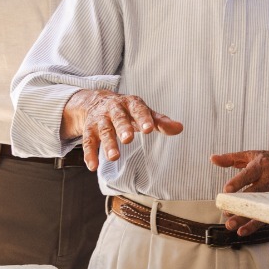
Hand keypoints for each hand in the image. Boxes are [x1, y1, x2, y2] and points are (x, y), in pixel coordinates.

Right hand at [64, 89, 182, 170]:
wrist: (97, 101)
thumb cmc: (127, 111)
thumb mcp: (144, 112)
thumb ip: (160, 121)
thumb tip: (180, 128)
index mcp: (130, 104)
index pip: (138, 109)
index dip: (143, 118)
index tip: (149, 129)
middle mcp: (114, 109)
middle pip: (118, 118)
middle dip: (123, 128)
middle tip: (128, 139)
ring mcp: (100, 119)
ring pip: (104, 131)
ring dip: (108, 144)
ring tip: (114, 157)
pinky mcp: (89, 130)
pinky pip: (88, 142)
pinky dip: (89, 154)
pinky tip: (93, 167)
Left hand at [212, 147, 268, 234]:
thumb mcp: (253, 155)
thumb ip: (231, 158)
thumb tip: (212, 159)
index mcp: (261, 166)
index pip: (248, 174)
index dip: (238, 182)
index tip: (227, 190)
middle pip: (253, 194)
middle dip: (239, 205)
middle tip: (226, 213)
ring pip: (259, 208)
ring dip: (245, 218)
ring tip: (231, 225)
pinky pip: (267, 216)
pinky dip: (254, 225)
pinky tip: (243, 231)